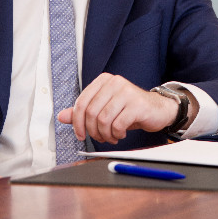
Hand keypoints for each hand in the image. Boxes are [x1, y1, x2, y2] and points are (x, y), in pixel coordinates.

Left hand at [57, 73, 183, 144]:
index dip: (77, 122)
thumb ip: (83, 111)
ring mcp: (126, 92)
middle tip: (100, 138)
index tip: (80, 135)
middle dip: (93, 131)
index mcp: (103, 80)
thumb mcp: (104, 108)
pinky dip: (116, 135)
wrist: (157, 109)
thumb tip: (61, 116)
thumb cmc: (128, 109)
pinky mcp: (137, 104)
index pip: (81, 102)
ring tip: (111, 137)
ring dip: (105, 135)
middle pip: (91, 112)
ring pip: (103, 120)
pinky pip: (117, 125)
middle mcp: (114, 82)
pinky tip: (121, 134)